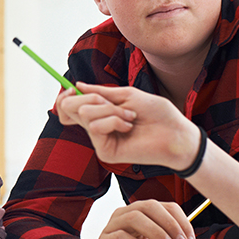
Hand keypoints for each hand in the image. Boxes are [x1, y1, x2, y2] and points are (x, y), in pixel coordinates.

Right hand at [60, 83, 201, 170]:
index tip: (71, 89)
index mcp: (100, 113)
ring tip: (129, 116)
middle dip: (90, 98)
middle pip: (68, 108)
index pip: (68, 107)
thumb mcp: (126, 95)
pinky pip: (96, 127)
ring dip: (110, 110)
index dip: (64, 97)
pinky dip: (114, 120)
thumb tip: (77, 86)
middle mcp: (96, 127)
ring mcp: (100, 140)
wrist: (175, 132)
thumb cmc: (157, 113)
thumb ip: (100, 93)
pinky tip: (129, 126)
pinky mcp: (105, 152)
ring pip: (84, 114)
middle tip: (111, 102)